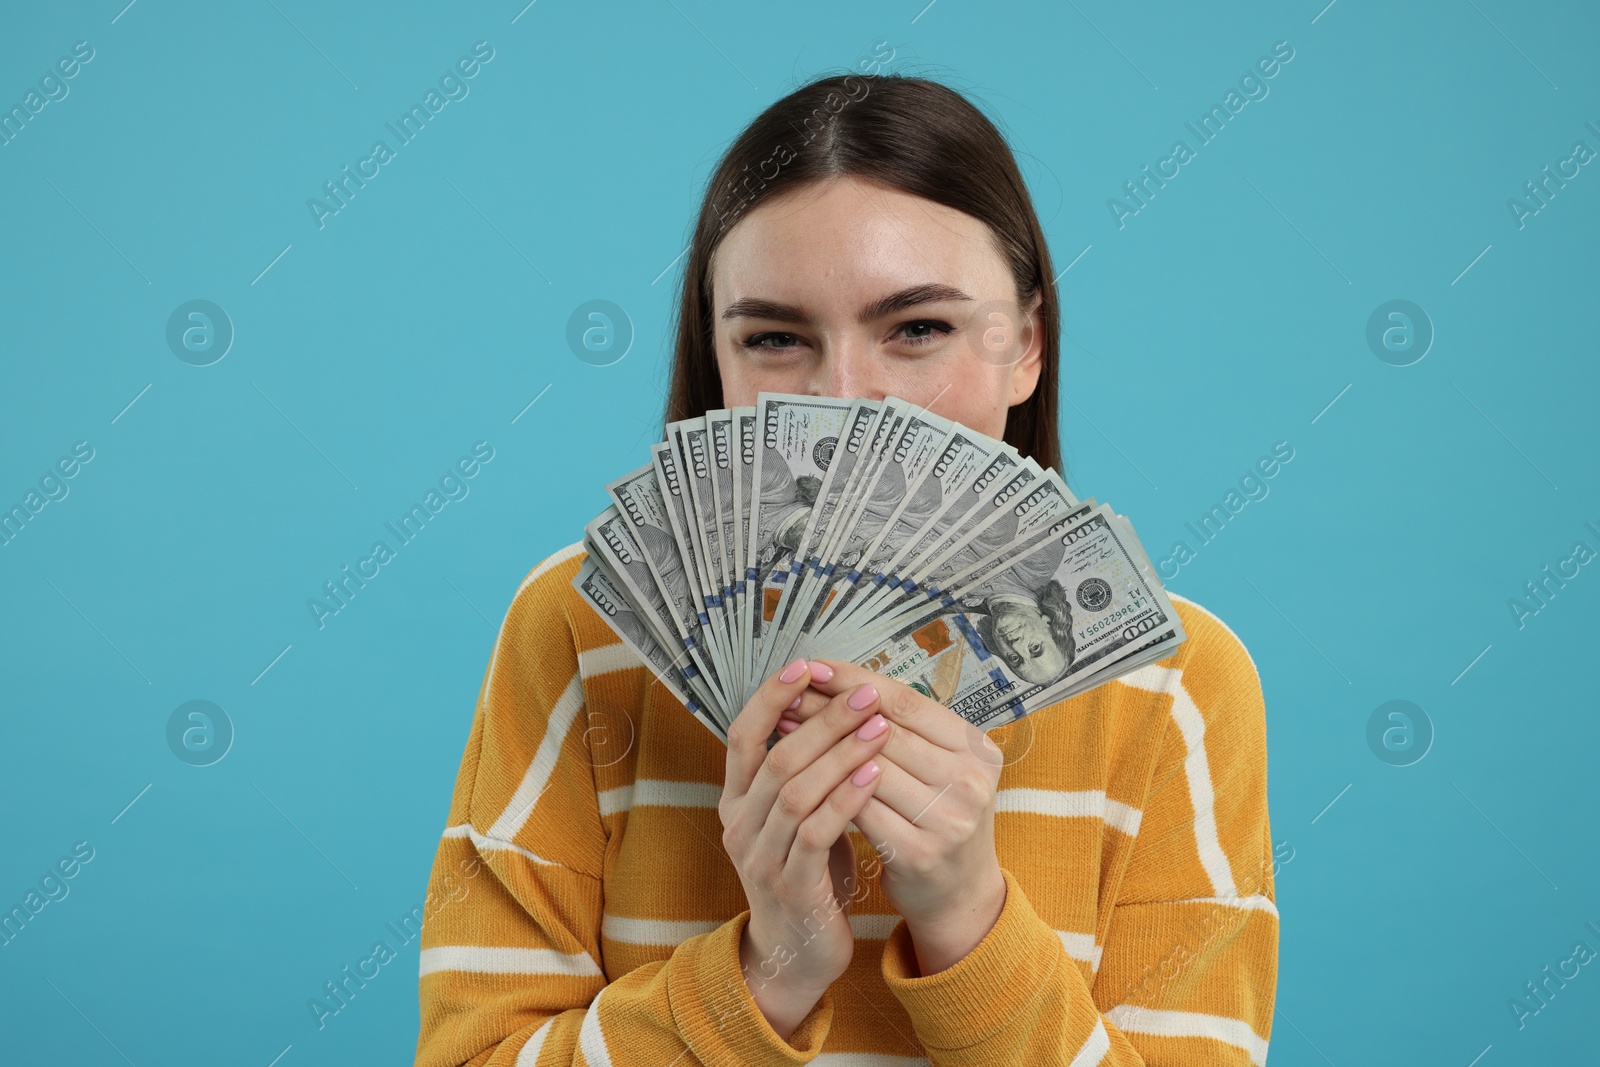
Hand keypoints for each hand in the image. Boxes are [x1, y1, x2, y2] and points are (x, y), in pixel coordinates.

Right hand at [720, 658, 891, 1033]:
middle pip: (776, 756)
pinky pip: (815, 833)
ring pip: (795, 791)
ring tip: (879, 727)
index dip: (772, 697)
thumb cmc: (806, 873)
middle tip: (866, 694)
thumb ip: (802, 771)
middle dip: (823, 719)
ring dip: (839, 754)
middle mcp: (738, 823)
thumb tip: (834, 707)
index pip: (743, 734)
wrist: (795, 953)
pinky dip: (844, 799)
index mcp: (736, 799)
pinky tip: (872, 775)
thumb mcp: (795, 817)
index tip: (806, 664)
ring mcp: (759, 857)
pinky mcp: (789, 886)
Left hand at [780, 660, 1007, 974]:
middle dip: (831, 711)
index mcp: (977, 749)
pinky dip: (827, 789)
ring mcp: (948, 820)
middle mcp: (970, 782)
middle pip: (885, 732)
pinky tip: (799, 776)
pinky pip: (860, 811)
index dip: (856, 681)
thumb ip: (903, 729)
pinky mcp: (919, 853)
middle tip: (788, 694)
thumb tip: (837, 682)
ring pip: (868, 769)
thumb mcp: (938, 768)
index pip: (907, 703)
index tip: (816, 668)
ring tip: (785, 730)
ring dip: (821, 747)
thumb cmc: (936, 817)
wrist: (959, 895)